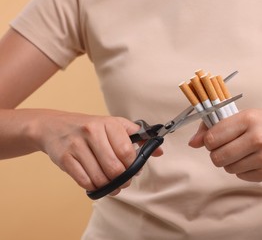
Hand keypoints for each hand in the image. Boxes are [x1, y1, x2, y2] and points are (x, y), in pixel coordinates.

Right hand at [31, 110, 162, 194]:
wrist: (53, 126)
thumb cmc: (89, 128)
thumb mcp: (114, 126)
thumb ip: (138, 137)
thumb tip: (158, 151)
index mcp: (109, 123)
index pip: (127, 152)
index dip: (133, 165)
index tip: (133, 169)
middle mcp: (92, 132)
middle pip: (114, 168)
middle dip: (122, 179)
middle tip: (122, 180)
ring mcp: (77, 145)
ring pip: (100, 178)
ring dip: (108, 186)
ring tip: (111, 183)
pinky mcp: (65, 158)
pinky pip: (84, 182)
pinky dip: (93, 187)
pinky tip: (96, 183)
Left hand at [189, 109, 261, 181]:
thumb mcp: (245, 115)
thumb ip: (215, 127)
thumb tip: (192, 143)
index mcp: (248, 119)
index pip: (212, 138)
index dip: (208, 141)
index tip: (215, 139)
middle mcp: (257, 137)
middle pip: (217, 157)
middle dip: (216, 154)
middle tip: (226, 148)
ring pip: (228, 168)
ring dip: (229, 162)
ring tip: (241, 152)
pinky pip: (241, 176)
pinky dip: (241, 170)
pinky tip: (252, 159)